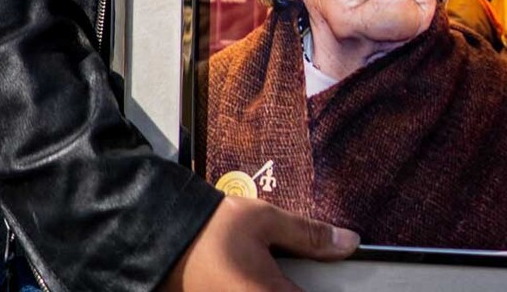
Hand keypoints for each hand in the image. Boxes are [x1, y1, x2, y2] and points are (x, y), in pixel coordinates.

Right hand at [161, 197, 359, 291]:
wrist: (157, 235)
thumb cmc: (209, 229)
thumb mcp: (264, 221)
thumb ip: (309, 235)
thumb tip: (349, 243)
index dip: (332, 288)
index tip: (333, 277)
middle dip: (297, 283)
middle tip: (294, 272)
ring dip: (279, 286)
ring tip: (272, 272)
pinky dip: (262, 288)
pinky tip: (258, 277)